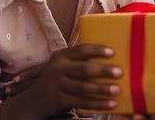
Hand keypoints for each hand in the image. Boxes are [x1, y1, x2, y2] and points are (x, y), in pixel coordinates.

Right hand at [0, 44, 122, 118]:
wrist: (35, 100)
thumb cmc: (58, 79)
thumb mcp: (64, 66)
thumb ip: (81, 62)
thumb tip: (112, 60)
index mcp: (62, 56)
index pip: (81, 49)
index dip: (97, 50)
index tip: (113, 52)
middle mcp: (58, 68)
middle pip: (84, 69)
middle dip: (103, 70)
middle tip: (120, 72)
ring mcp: (58, 84)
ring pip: (84, 87)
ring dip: (102, 89)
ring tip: (117, 90)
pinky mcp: (60, 99)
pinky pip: (82, 101)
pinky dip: (98, 103)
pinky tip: (111, 104)